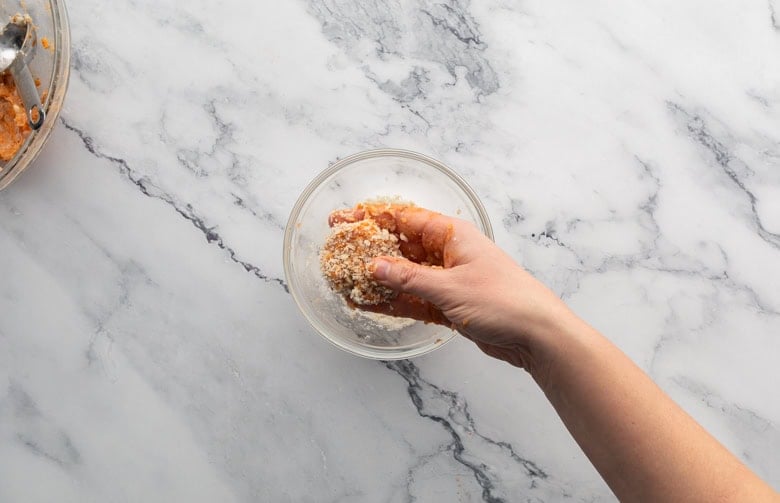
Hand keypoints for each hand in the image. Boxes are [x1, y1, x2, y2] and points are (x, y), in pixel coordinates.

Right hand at [329, 203, 575, 371]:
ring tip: (347, 282)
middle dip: (371, 249)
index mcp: (453, 236)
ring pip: (405, 275)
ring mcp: (449, 280)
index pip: (405, 219)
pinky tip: (370, 304)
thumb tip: (374, 266)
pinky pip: (415, 299)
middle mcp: (448, 254)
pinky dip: (395, 302)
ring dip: (379, 279)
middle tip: (339, 251)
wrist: (537, 335)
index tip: (344, 219)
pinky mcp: (450, 305)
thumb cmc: (503, 300)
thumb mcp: (450, 287)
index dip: (372, 217)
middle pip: (402, 246)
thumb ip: (409, 278)